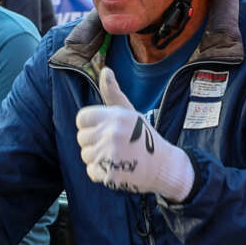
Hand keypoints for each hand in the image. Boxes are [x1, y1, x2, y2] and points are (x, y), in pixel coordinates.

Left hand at [77, 68, 195, 202]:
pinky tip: (116, 168)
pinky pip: (91, 172)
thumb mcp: (130, 112)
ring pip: (85, 155)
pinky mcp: (111, 174)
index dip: (89, 125)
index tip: (102, 130)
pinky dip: (101, 173)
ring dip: (96, 158)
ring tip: (115, 157)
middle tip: (112, 145)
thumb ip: (113, 94)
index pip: (82, 118)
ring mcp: (111, 155)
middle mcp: (112, 134)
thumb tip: (105, 71)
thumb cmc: (144, 137)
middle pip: (81, 138)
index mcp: (115, 116)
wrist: (164, 166)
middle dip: (93, 143)